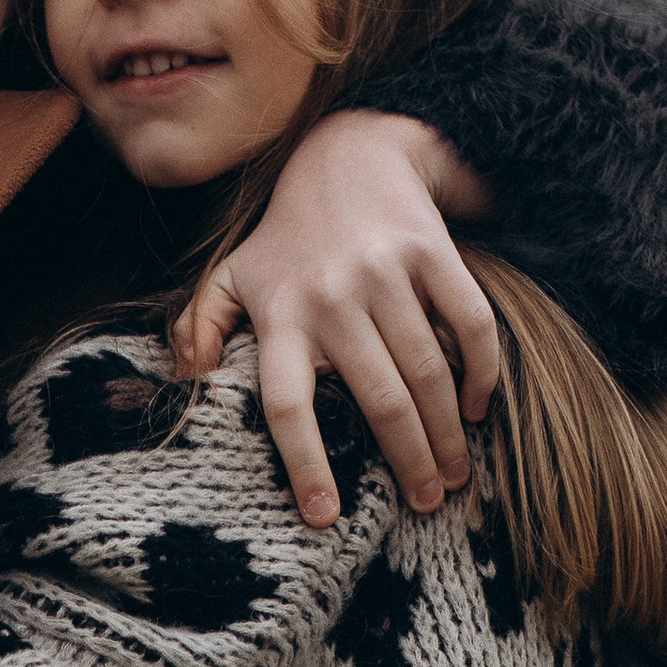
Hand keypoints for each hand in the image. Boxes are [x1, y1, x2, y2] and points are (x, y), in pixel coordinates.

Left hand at [171, 111, 501, 525]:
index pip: (288, 405)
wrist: (347, 149)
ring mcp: (386, 273)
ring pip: (426, 370)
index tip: (324, 516)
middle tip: (425, 503)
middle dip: (407, 459)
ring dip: (446, 432)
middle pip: (377, 398)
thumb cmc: (286, 235)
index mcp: (282, 314)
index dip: (306, 464)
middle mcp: (332, 297)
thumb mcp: (231, 274)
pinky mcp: (431, 251)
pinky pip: (469, 321)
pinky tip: (477, 408)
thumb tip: (187, 379)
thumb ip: (203, 326)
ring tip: (454, 475)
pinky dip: (480, 370)